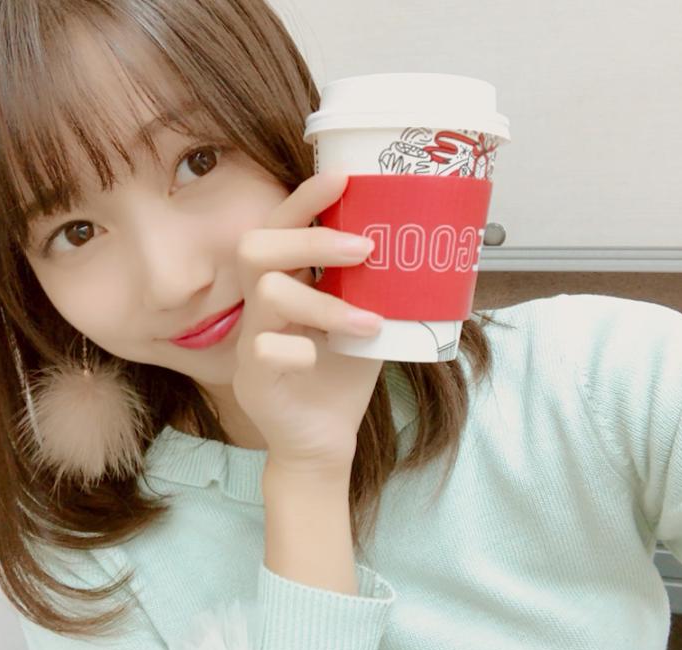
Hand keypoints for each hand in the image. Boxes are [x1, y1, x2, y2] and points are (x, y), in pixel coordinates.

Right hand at [232, 172, 384, 477]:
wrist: (324, 439)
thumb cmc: (343, 374)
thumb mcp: (368, 320)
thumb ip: (380, 286)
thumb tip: (430, 245)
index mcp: (286, 282)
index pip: (281, 226)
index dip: (305, 199)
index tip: (343, 178)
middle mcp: (260, 304)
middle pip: (257, 246)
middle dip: (312, 240)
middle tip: (364, 248)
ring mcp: (251, 339)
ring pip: (268, 293)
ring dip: (325, 303)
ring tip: (370, 322)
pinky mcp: (254, 377)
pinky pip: (264, 348)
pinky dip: (298, 349)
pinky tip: (321, 359)